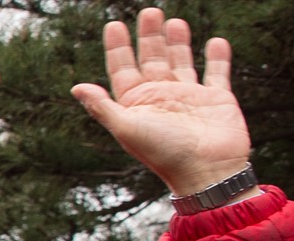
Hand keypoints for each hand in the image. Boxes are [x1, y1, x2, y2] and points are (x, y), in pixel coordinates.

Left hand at [71, 8, 251, 195]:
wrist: (207, 172)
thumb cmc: (164, 153)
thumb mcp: (127, 128)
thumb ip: (102, 106)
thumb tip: (76, 88)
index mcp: (137, 104)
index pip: (123, 69)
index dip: (118, 47)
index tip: (113, 25)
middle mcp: (161, 97)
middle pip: (152, 59)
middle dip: (149, 36)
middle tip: (148, 12)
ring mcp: (189, 97)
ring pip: (181, 61)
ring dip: (177, 42)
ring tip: (174, 21)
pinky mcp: (217, 99)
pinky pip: (217, 73)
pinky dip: (217, 58)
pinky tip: (216, 41)